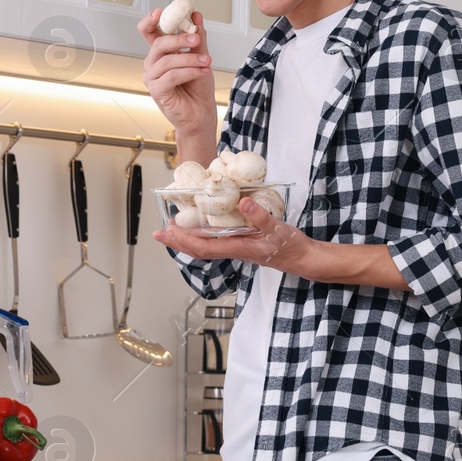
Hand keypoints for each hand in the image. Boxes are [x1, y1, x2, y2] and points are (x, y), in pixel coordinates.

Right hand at [139, 7, 217, 156]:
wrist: (201, 113)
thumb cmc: (198, 87)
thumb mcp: (202, 57)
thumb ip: (198, 38)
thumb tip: (196, 15)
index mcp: (161, 53)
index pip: (149, 32)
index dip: (151, 21)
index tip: (161, 11)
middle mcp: (153, 64)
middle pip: (159, 43)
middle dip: (179, 38)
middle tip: (196, 38)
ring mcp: (152, 78)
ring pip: (168, 60)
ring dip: (190, 59)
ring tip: (208, 62)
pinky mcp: (156, 91)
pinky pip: (172, 75)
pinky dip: (189, 72)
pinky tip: (202, 72)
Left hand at [151, 197, 317, 274]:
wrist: (303, 259)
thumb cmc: (291, 247)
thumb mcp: (278, 229)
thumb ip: (260, 216)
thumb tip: (243, 202)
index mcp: (238, 248)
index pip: (204, 246)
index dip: (183, 240)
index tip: (166, 231)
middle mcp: (234, 250)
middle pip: (198, 250)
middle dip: (177, 242)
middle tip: (158, 232)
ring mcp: (237, 248)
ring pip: (205, 247)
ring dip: (186, 239)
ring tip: (172, 229)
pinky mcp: (242, 244)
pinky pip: (215, 242)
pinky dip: (201, 236)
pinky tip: (199, 229)